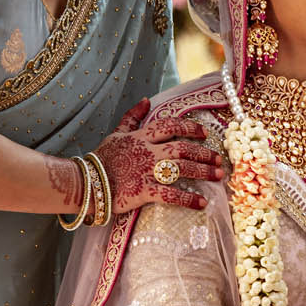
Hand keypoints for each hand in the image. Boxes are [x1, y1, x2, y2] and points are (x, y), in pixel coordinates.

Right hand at [97, 116, 223, 213]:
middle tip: (219, 159)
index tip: (204, 133)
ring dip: (203, 172)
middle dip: (204, 153)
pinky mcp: (144, 191)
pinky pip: (172, 195)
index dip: (190, 128)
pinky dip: (188, 199)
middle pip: (183, 148)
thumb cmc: (102, 159)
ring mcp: (147, 171)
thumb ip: (132, 117)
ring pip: (182, 168)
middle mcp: (148, 152)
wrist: (86, 183)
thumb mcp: (116, 134)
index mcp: (141, 137)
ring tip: (218, 176)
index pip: (170, 125)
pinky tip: (202, 203)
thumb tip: (145, 101)